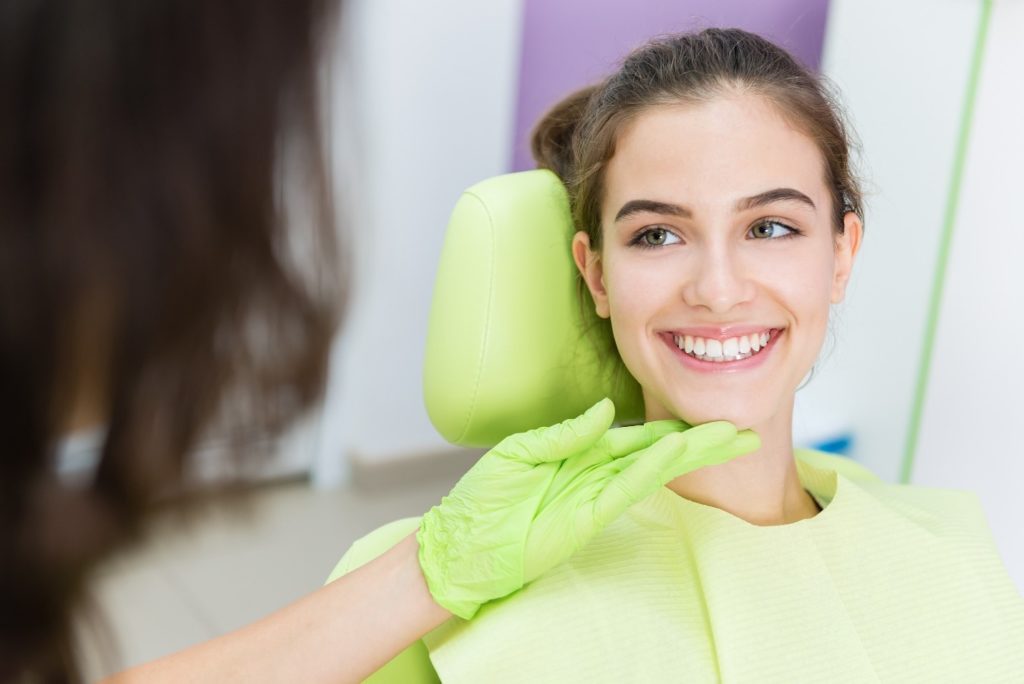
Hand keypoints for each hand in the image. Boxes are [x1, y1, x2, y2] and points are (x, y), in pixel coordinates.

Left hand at [416, 398, 758, 618]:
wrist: (462, 544)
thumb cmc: (484, 499)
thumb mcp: (520, 451)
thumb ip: (565, 433)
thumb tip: (606, 409)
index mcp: (581, 452)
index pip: (636, 435)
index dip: (671, 426)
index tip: (707, 416)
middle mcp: (596, 472)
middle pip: (657, 451)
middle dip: (699, 441)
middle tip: (741, 430)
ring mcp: (596, 495)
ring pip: (653, 468)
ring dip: (690, 453)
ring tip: (728, 438)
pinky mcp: (590, 517)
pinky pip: (626, 488)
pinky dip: (651, 468)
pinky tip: (674, 450)